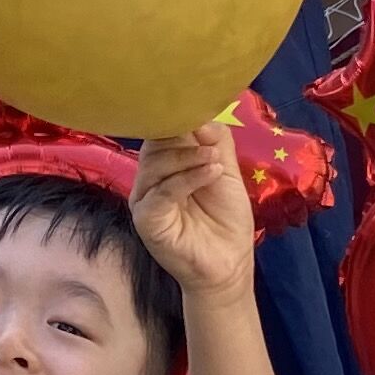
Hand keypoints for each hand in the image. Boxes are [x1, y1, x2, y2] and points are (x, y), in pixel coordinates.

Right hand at [130, 125, 259, 304]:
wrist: (229, 264)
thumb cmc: (226, 220)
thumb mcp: (226, 171)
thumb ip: (216, 141)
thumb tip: (201, 113)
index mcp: (164, 165)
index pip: (162, 132)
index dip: (179, 118)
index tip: (199, 109)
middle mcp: (149, 180)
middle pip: (154, 144)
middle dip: (183, 136)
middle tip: (210, 141)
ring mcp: (145, 200)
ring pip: (156, 165)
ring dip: (189, 156)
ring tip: (215, 161)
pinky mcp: (147, 220)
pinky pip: (161, 192)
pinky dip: (187, 178)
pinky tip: (211, 172)